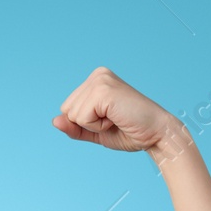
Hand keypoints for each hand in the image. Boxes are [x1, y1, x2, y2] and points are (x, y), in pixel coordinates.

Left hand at [52, 66, 180, 152]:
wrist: (156, 135)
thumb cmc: (130, 132)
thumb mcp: (95, 131)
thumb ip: (74, 127)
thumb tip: (54, 121)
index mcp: (96, 80)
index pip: (68, 109)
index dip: (84, 124)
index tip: (109, 120)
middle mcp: (97, 75)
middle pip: (67, 110)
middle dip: (87, 124)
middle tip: (114, 120)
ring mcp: (100, 80)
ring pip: (73, 115)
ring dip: (93, 126)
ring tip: (116, 119)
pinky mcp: (103, 90)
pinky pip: (82, 118)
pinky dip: (97, 127)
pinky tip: (116, 119)